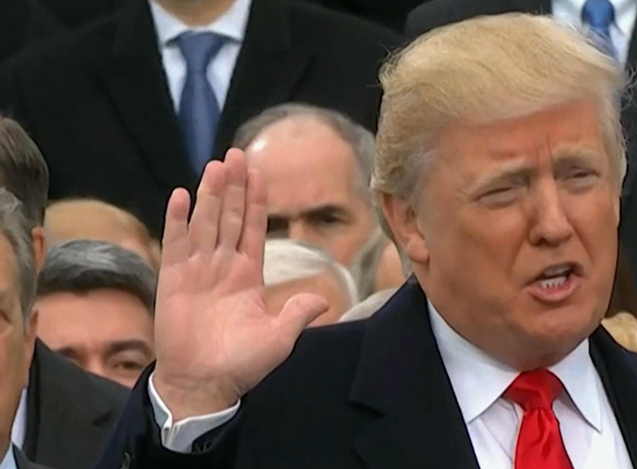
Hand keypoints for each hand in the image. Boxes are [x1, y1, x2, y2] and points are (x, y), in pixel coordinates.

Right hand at [152, 150, 328, 420]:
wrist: (203, 384)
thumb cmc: (241, 365)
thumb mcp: (279, 339)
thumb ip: (297, 313)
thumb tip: (323, 299)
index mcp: (249, 275)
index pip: (254, 228)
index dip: (257, 200)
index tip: (259, 172)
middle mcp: (223, 267)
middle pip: (230, 217)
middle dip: (235, 186)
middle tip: (236, 154)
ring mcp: (197, 271)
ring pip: (206, 223)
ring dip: (210, 194)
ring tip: (215, 165)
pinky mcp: (172, 280)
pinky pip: (176, 244)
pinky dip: (178, 220)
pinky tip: (180, 195)